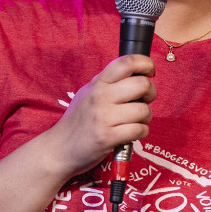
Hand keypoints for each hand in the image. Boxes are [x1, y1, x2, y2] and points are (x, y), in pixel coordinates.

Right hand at [45, 53, 156, 177]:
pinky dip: (141, 132)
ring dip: (146, 117)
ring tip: (136, 121)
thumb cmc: (77, 122)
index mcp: (97, 83)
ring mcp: (104, 117)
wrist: (59, 149)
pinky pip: (139, 130)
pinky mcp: (107, 138)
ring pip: (144, 110)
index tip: (150, 71)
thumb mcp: (87, 94)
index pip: (126, 62)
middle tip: (145, 100)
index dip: (145, 63)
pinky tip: (132, 133)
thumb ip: (108, 83)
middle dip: (151, 92)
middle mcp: (100, 97)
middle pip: (141, 85)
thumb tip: (136, 74)